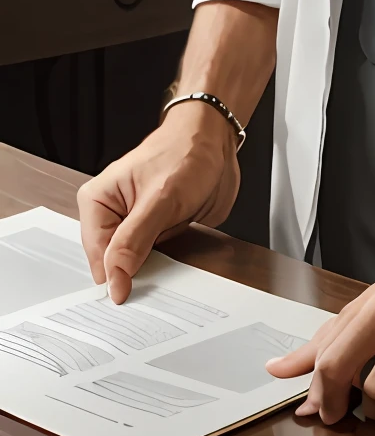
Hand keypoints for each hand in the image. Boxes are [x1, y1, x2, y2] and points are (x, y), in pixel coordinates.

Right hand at [77, 103, 239, 302]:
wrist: (216, 142)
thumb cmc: (186, 152)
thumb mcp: (160, 198)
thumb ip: (134, 240)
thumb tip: (113, 278)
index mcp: (98, 200)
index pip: (98, 254)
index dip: (115, 275)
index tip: (130, 293)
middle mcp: (111, 214)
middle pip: (112, 263)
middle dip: (133, 274)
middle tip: (153, 279)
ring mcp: (133, 225)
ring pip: (132, 266)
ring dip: (150, 271)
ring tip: (166, 266)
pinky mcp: (154, 232)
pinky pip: (153, 260)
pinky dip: (163, 265)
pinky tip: (173, 262)